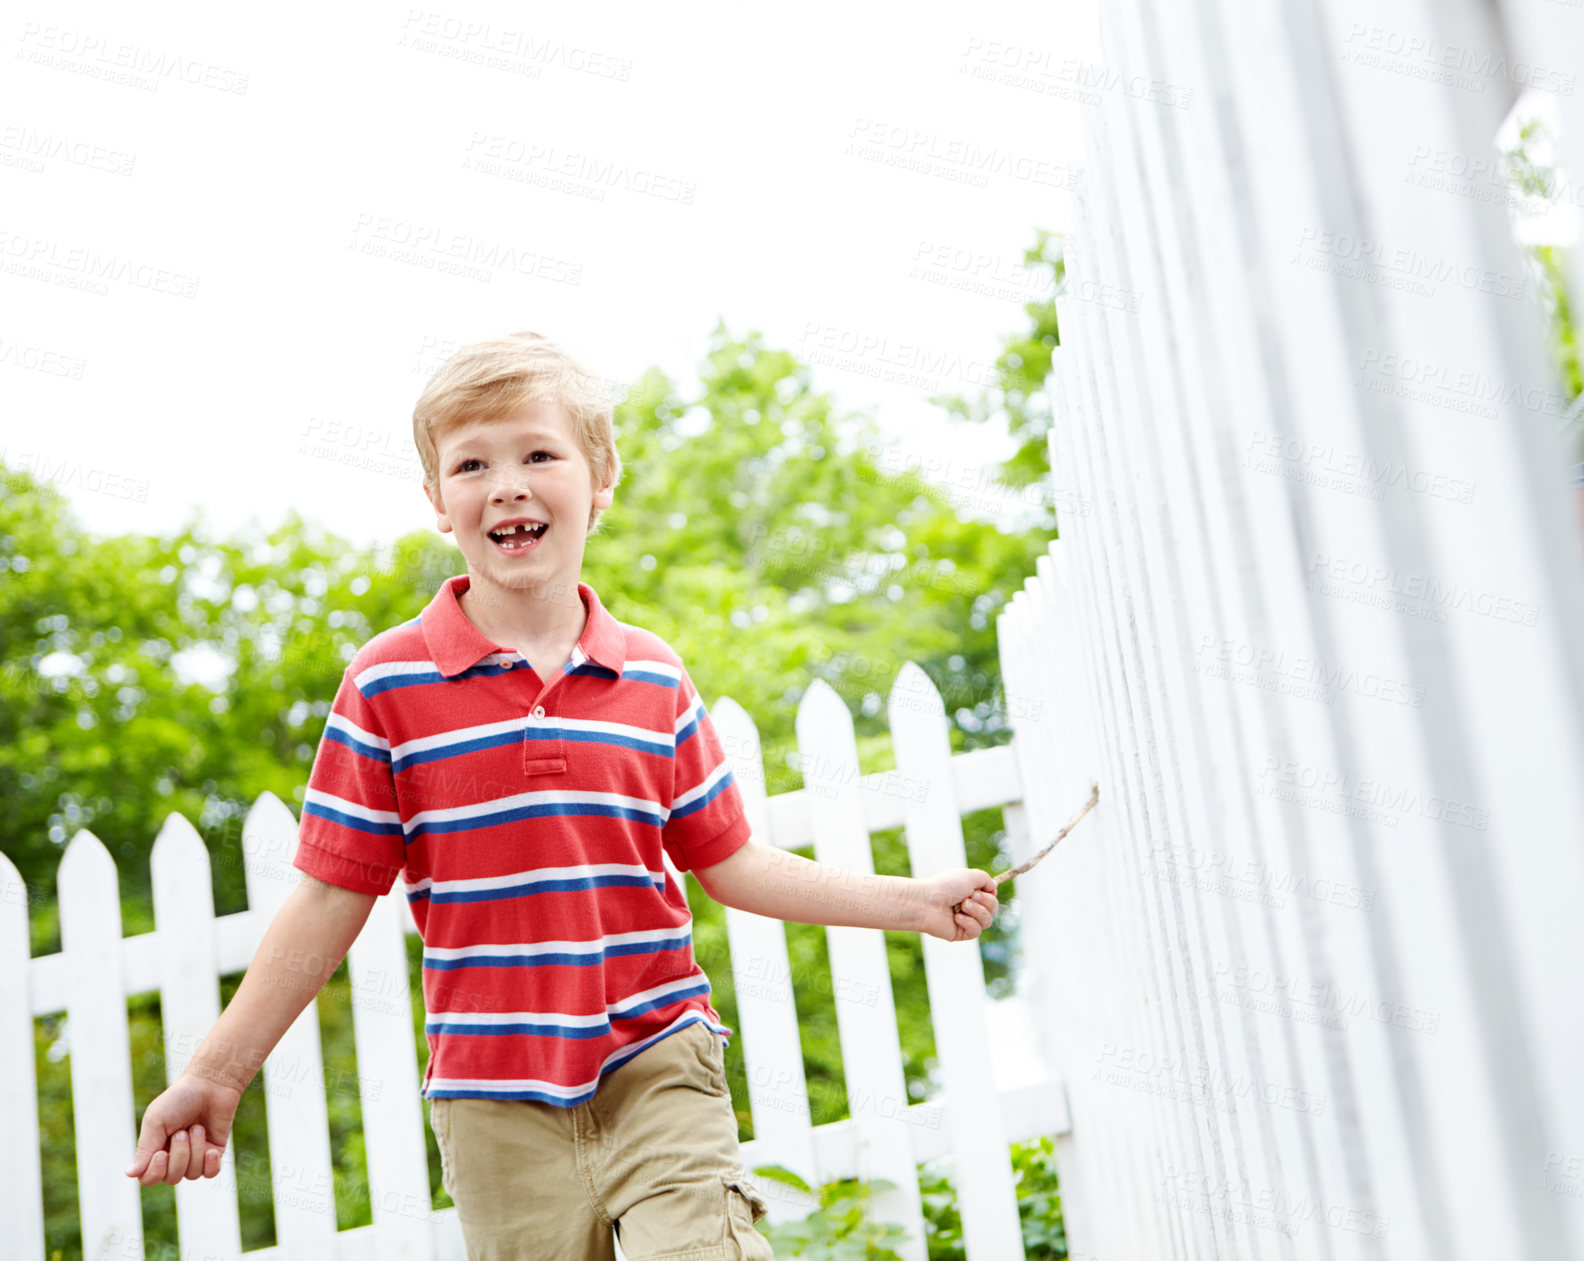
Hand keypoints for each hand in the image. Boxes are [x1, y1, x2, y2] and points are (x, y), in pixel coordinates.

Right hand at [125, 1071, 242, 1186]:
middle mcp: (174, 1157)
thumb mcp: (156, 1121)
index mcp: (155, 1150)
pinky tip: (211, 1150)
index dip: (154, 1172)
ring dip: (195, 1149)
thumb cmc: (179, 1100)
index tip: (161, 1153)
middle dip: (179, 1155)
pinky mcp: (214, 1153)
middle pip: (171, 1178)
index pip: (148, 1178)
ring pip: (192, 1174)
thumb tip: (130, 1175)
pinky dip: (210, 1164)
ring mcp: (195, 1157)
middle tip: (183, 1131)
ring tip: (197, 1127)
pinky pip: (211, 1173)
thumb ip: (145, 1148)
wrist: (211, 1084)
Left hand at [918, 868, 998, 941]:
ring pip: (987, 921)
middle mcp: (969, 906)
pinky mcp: (961, 933)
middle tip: (969, 896)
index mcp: (970, 892)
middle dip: (985, 901)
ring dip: (977, 911)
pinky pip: (976, 931)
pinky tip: (956, 918)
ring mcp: (966, 920)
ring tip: (961, 906)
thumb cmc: (945, 887)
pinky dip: (969, 922)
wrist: (927, 902)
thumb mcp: (969, 876)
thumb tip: (994, 887)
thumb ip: (986, 879)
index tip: (979, 889)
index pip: (992, 896)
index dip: (990, 894)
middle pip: (993, 908)